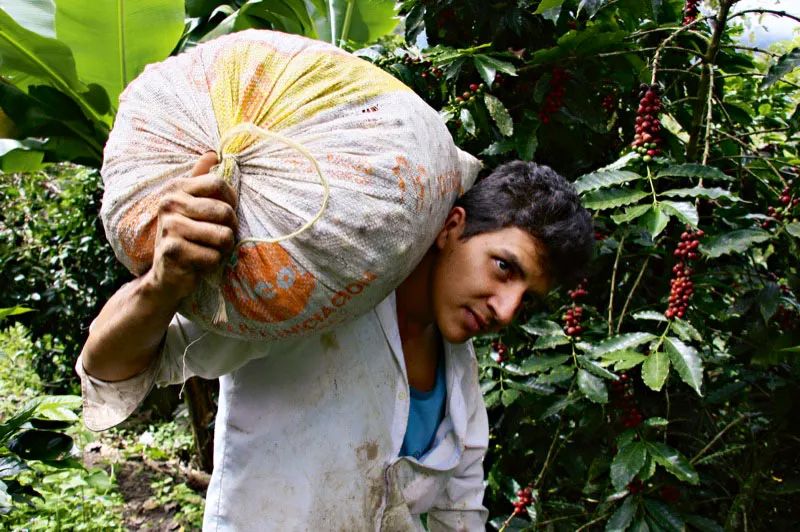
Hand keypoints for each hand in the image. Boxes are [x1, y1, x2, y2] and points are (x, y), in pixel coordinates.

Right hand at [146, 152, 238, 301]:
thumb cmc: (186, 238)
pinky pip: (213, 256)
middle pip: (224, 211)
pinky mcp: (172, 251)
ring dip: (223, 248)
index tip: (227, 214)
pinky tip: (199, 263)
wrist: (165, 276)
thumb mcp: (191, 206)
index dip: (232, 200)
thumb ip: (200, 179)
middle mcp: (168, 203)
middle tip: (220, 237)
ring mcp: (169, 226)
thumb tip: (212, 153)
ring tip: (211, 249)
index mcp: (176, 188)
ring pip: (223, 235)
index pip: (218, 183)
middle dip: (230, 228)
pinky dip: (213, 263)